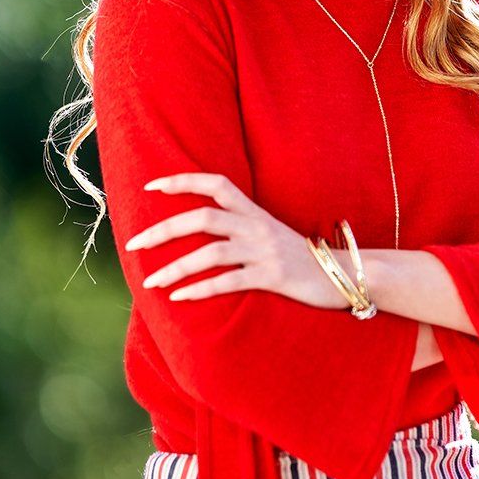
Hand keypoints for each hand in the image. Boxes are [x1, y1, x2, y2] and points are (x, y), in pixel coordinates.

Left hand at [124, 171, 348, 307]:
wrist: (344, 273)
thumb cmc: (302, 257)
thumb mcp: (271, 233)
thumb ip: (242, 226)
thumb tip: (204, 228)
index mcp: (254, 211)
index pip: (215, 184)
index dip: (182, 181)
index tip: (151, 187)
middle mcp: (256, 226)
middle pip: (202, 217)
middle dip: (164, 230)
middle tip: (135, 244)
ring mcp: (264, 251)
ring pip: (209, 253)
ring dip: (175, 268)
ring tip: (150, 283)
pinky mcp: (271, 277)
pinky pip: (228, 281)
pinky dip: (200, 289)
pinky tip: (180, 297)